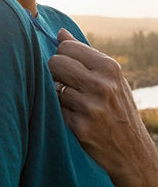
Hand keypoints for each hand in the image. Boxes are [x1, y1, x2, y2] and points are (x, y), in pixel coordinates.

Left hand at [48, 28, 157, 186]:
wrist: (133, 153)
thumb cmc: (117, 109)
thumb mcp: (110, 78)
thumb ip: (84, 55)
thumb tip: (60, 32)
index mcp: (109, 67)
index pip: (66, 47)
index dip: (62, 56)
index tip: (69, 67)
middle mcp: (102, 84)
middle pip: (55, 62)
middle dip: (55, 72)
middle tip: (67, 85)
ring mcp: (91, 106)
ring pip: (52, 85)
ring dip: (57, 93)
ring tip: (73, 102)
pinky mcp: (80, 126)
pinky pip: (54, 107)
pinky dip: (59, 111)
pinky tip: (74, 118)